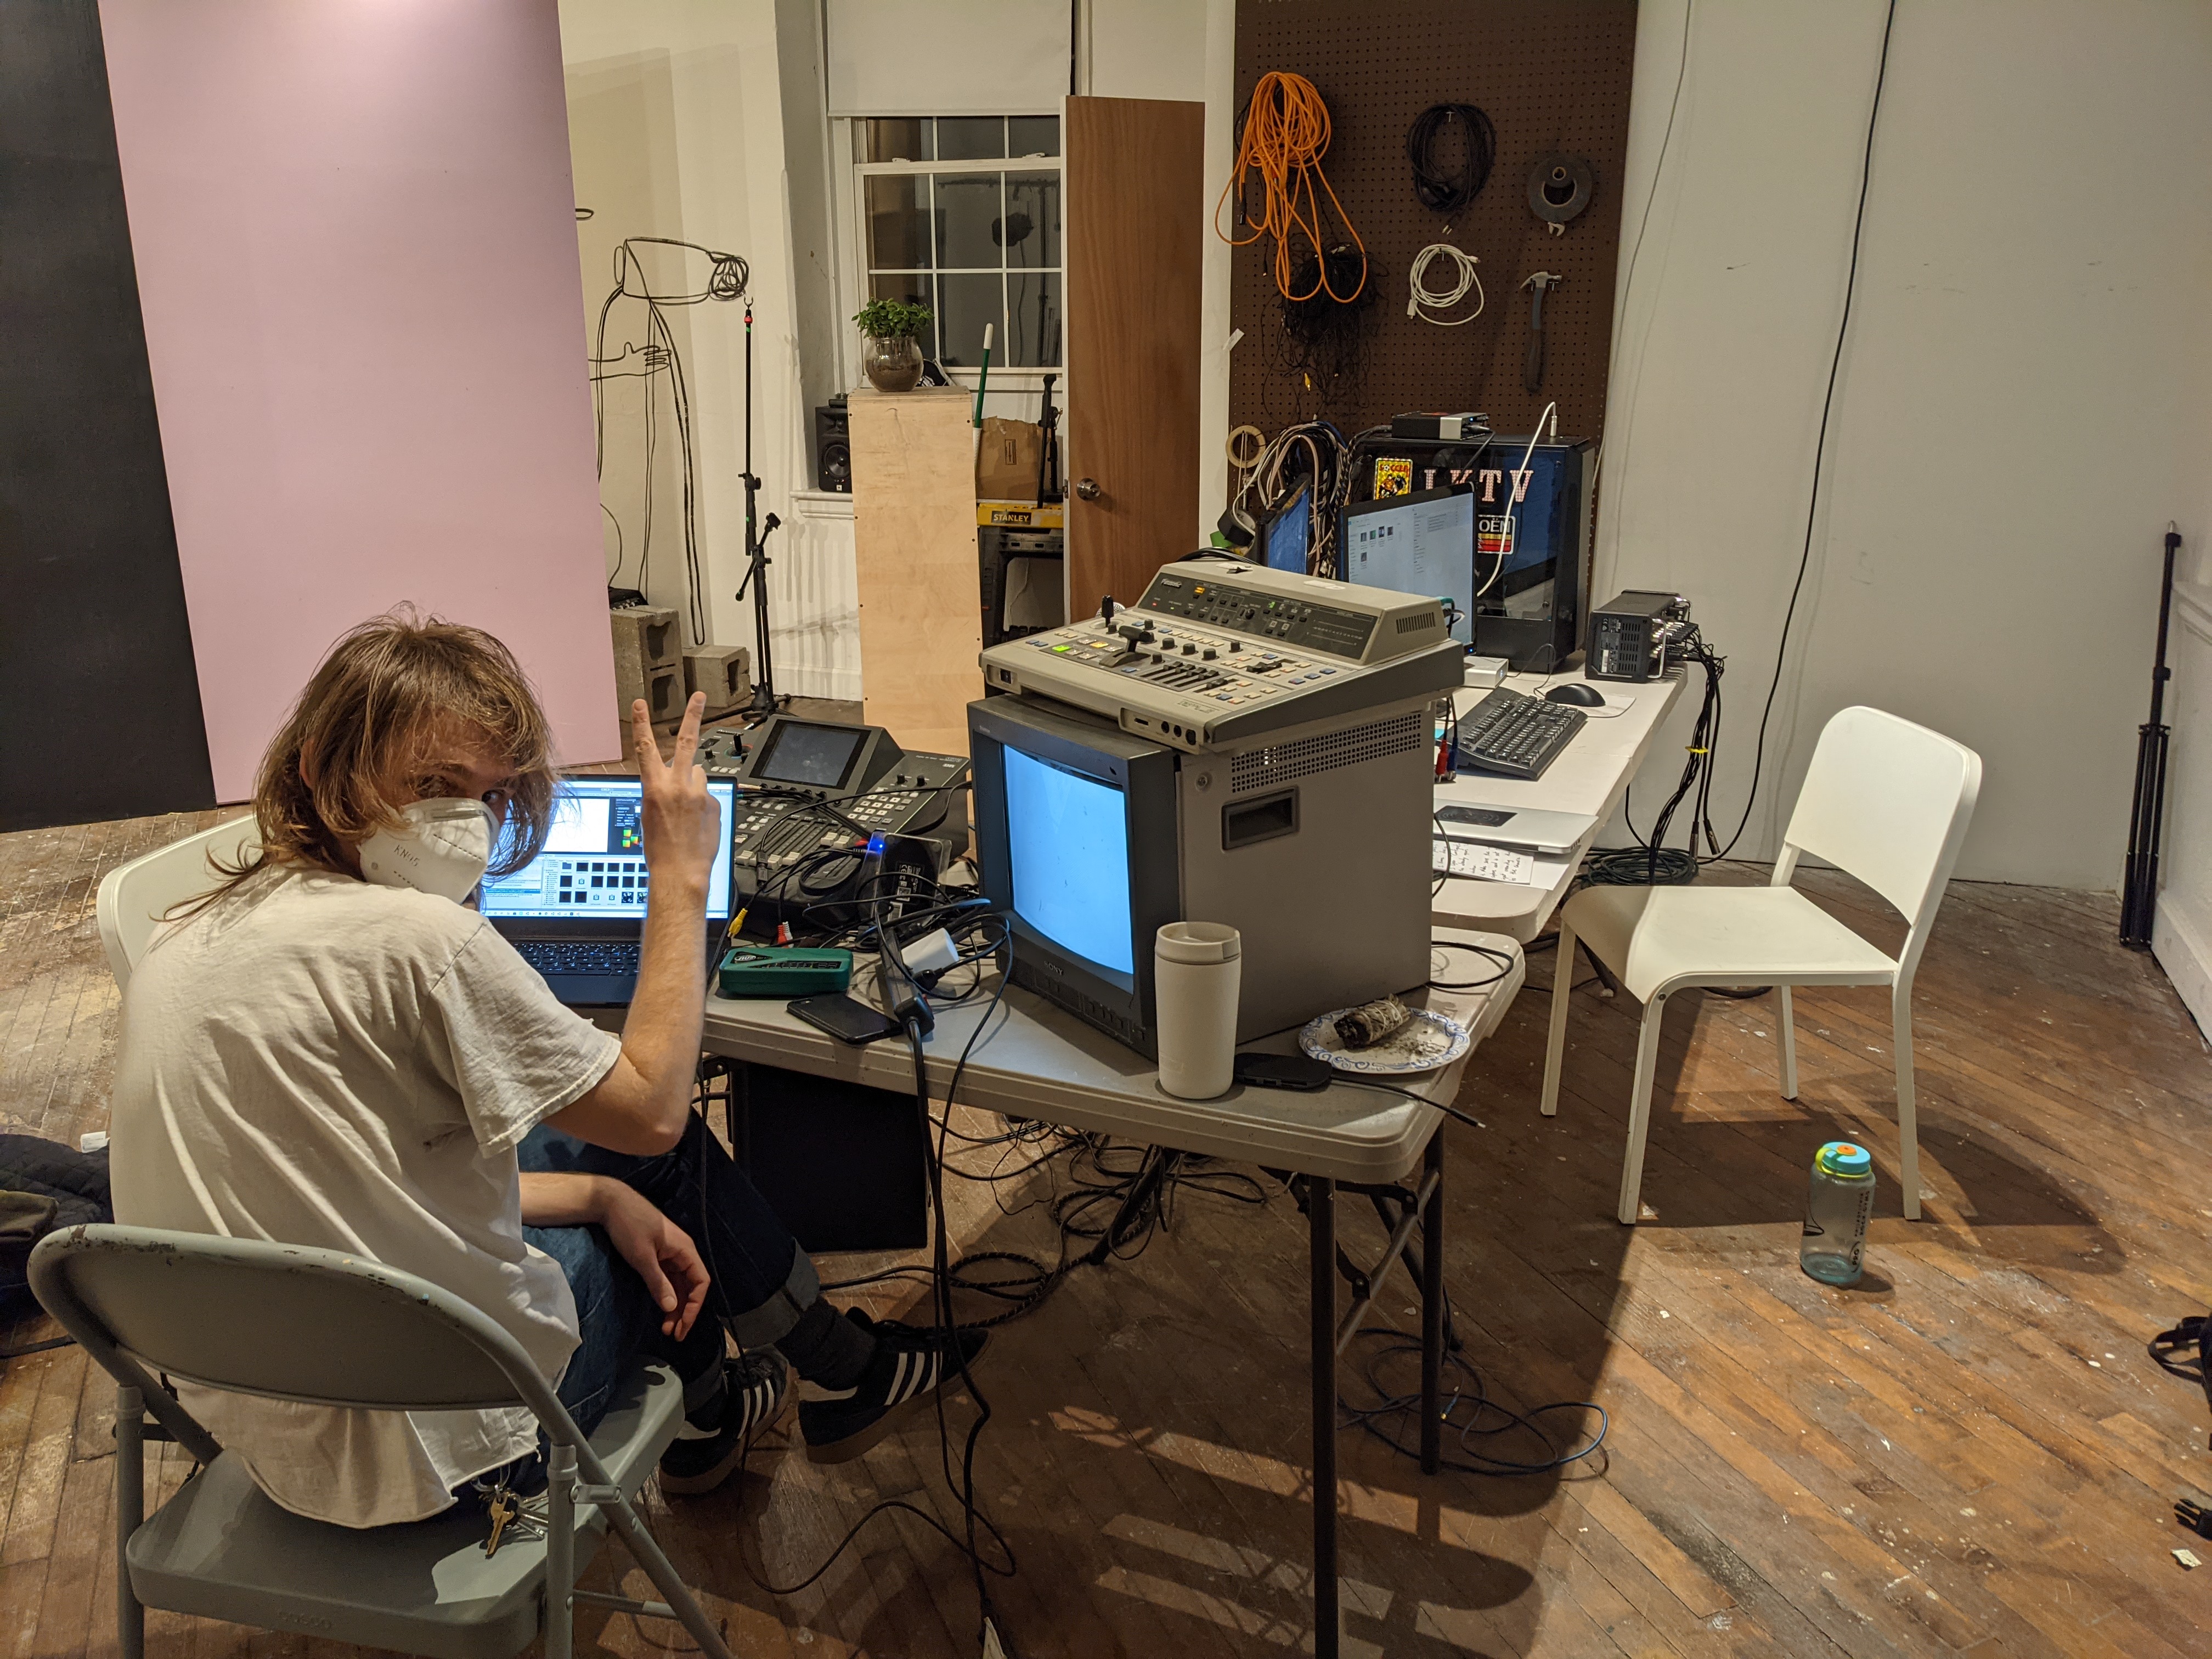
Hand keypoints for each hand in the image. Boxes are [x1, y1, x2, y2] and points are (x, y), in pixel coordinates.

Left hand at [595, 1181, 710, 1339]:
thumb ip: (658, 1282)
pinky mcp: (658, 1254)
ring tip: (665, 1327)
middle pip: (691, 1286)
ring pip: (679, 1284)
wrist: (610, 1202)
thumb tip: (671, 1307)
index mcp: (685, 1250)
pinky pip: (668, 1278)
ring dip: (675, 1306)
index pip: (701, 1282)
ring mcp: (670, 1253)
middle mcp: (682, 1252)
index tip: (682, 1325)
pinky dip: (666, 1294)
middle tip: (673, 1334)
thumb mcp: (642, 1257)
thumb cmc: (629, 1225)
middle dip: (684, 1311)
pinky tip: (660, 1307)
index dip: (694, 1306)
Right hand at [631, 693, 718, 898]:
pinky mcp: (714, 804)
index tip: (639, 704)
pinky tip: (696, 823)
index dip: (641, 724)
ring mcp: (699, 794)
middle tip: (700, 696)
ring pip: (698, 774)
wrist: (680, 872)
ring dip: (693, 784)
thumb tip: (676, 781)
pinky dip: (702, 805)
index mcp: (654, 788)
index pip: (645, 749)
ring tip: (687, 810)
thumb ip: (661, 791)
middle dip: (693, 716)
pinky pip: (707, 796)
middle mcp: (678, 786)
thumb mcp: (648, 815)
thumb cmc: (659, 849)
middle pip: (687, 742)